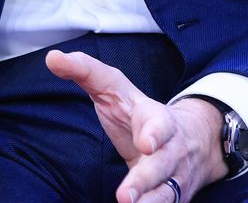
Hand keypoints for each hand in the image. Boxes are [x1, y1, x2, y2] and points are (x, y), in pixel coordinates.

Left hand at [46, 49, 225, 202]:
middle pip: (160, 165)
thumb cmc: (138, 112)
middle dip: (144, 180)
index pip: (159, 123)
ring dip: (149, 202)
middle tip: (125, 196)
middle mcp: (170, 148)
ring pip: (167, 193)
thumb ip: (86, 72)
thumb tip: (52, 58)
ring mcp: (175, 174)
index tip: (146, 144)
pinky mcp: (175, 195)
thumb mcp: (116, 87)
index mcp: (155, 118)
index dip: (154, 133)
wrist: (194, 138)